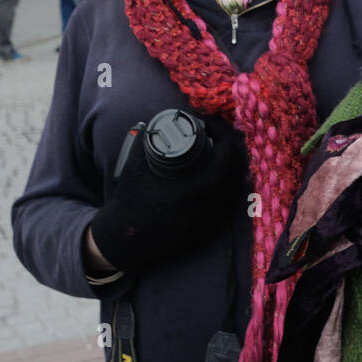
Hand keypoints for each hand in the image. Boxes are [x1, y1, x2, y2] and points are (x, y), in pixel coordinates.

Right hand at [89, 117, 245, 271]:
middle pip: (235, 177)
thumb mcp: (132, 168)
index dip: (225, 143)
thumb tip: (150, 122)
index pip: (222, 165)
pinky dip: (229, 189)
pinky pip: (227, 206)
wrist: (126, 239)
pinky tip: (222, 177)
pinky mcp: (205, 232)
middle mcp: (201, 210)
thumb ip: (142, 141)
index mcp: (186, 193)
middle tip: (223, 138)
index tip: (216, 130)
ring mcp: (205, 223)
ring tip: (224, 154)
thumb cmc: (129, 201)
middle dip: (233, 154)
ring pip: (234, 193)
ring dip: (234, 170)